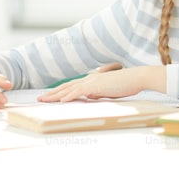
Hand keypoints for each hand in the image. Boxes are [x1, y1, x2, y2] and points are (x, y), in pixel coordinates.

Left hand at [38, 64, 161, 102]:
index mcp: (93, 80)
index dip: (60, 91)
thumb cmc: (127, 84)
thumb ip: (98, 93)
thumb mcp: (110, 91)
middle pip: (67, 86)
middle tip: (40, 99)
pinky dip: (69, 96)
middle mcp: (90, 79)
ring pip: (69, 88)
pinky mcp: (97, 85)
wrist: (138, 77)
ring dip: (55, 95)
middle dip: (52, 93)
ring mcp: (92, 81)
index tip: (51, 97)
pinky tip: (61, 101)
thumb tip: (90, 97)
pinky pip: (79, 92)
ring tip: (44, 100)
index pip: (73, 86)